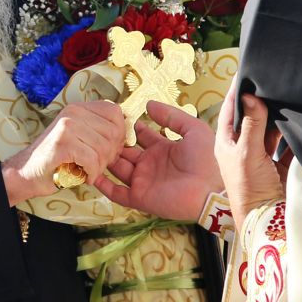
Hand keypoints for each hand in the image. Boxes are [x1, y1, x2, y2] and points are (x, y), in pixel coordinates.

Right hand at [3, 101, 126, 205]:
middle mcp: (73, 112)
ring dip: (100, 166)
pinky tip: (85, 177)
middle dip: (111, 154)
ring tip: (89, 172)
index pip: (115, 112)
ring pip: (104, 148)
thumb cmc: (56, 159)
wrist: (26, 173)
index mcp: (79, 108)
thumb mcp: (79, 137)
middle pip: (113, 132)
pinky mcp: (63, 144)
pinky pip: (92, 160)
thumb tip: (127, 134)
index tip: (111, 149)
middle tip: (99, 165)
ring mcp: (67, 126)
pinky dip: (92, 173)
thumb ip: (99, 131)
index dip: (120, 133)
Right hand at [94, 101, 222, 221]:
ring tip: (90, 147)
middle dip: (113, 141)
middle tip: (99, 129)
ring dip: (105, 159)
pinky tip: (91, 174)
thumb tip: (148, 103)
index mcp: (163, 148)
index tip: (115, 116)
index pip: (140, 135)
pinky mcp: (140, 197)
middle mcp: (150, 164)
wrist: (212, 190)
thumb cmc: (207, 159)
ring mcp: (144, 181)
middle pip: (125, 151)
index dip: (129, 126)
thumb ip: (171, 116)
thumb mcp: (193, 129)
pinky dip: (104, 185)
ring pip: (117, 169)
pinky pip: (117, 193)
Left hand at [216, 84, 286, 219]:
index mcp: (227, 143)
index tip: (247, 71)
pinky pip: (287, 144)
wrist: (268, 220)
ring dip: (279, 117)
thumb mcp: (248, 153)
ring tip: (289, 98)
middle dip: (262, 102)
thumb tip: (251, 95)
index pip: (230, 109)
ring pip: (271, 129)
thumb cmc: (250, 190)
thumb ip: (251, 125)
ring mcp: (261, 156)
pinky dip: (294, 134)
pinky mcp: (279, 165)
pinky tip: (301, 122)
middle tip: (274, 82)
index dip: (237, 91)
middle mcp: (243, 147)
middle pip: (252, 117)